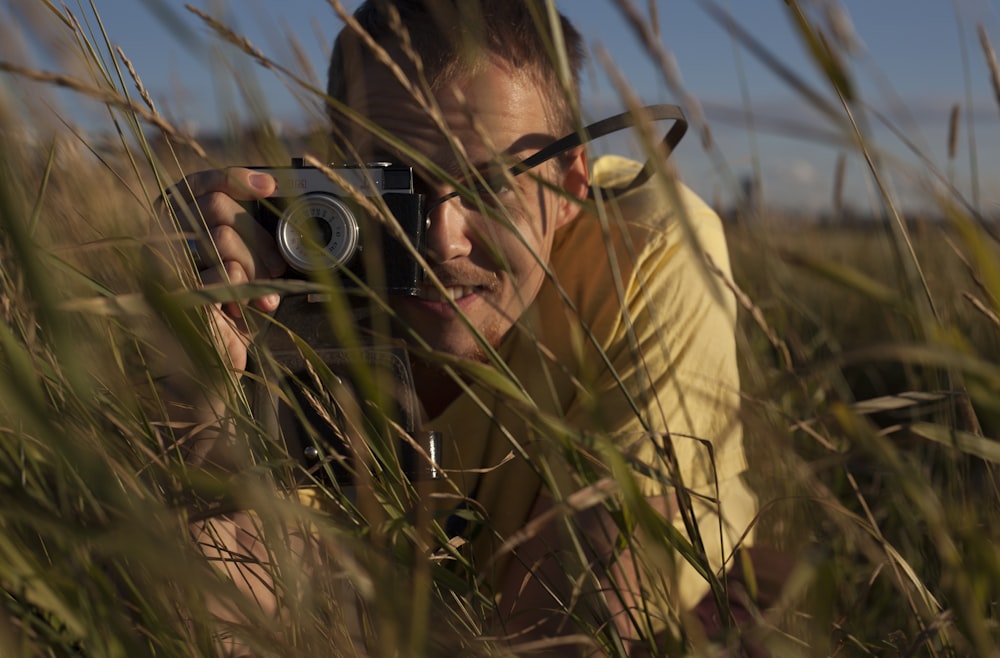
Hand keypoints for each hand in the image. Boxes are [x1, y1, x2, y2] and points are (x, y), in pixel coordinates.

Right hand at [165, 167, 286, 371]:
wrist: (212, 372)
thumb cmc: (231, 316)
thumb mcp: (245, 269)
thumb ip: (248, 236)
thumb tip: (273, 201)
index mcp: (174, 229)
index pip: (198, 184)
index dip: (234, 179)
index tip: (271, 187)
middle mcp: (160, 242)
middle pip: (217, 208)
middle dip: (257, 241)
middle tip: (272, 270)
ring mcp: (162, 268)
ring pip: (222, 239)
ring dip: (254, 270)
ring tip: (258, 297)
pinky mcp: (174, 294)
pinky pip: (222, 275)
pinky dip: (242, 292)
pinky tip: (240, 309)